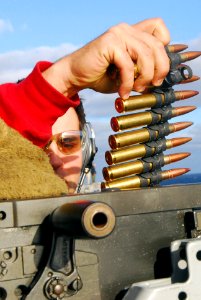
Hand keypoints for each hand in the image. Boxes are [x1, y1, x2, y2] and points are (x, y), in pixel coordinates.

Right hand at [43, 18, 169, 98]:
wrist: (74, 77)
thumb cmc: (101, 77)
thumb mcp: (128, 74)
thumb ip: (143, 71)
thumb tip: (160, 79)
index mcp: (132, 34)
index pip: (159, 28)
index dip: (165, 48)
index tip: (158, 69)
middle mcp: (126, 30)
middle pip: (158, 45)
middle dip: (160, 69)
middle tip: (152, 85)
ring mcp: (118, 34)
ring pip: (146, 55)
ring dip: (144, 77)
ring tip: (135, 89)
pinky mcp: (109, 42)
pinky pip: (129, 65)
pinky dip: (128, 82)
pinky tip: (122, 92)